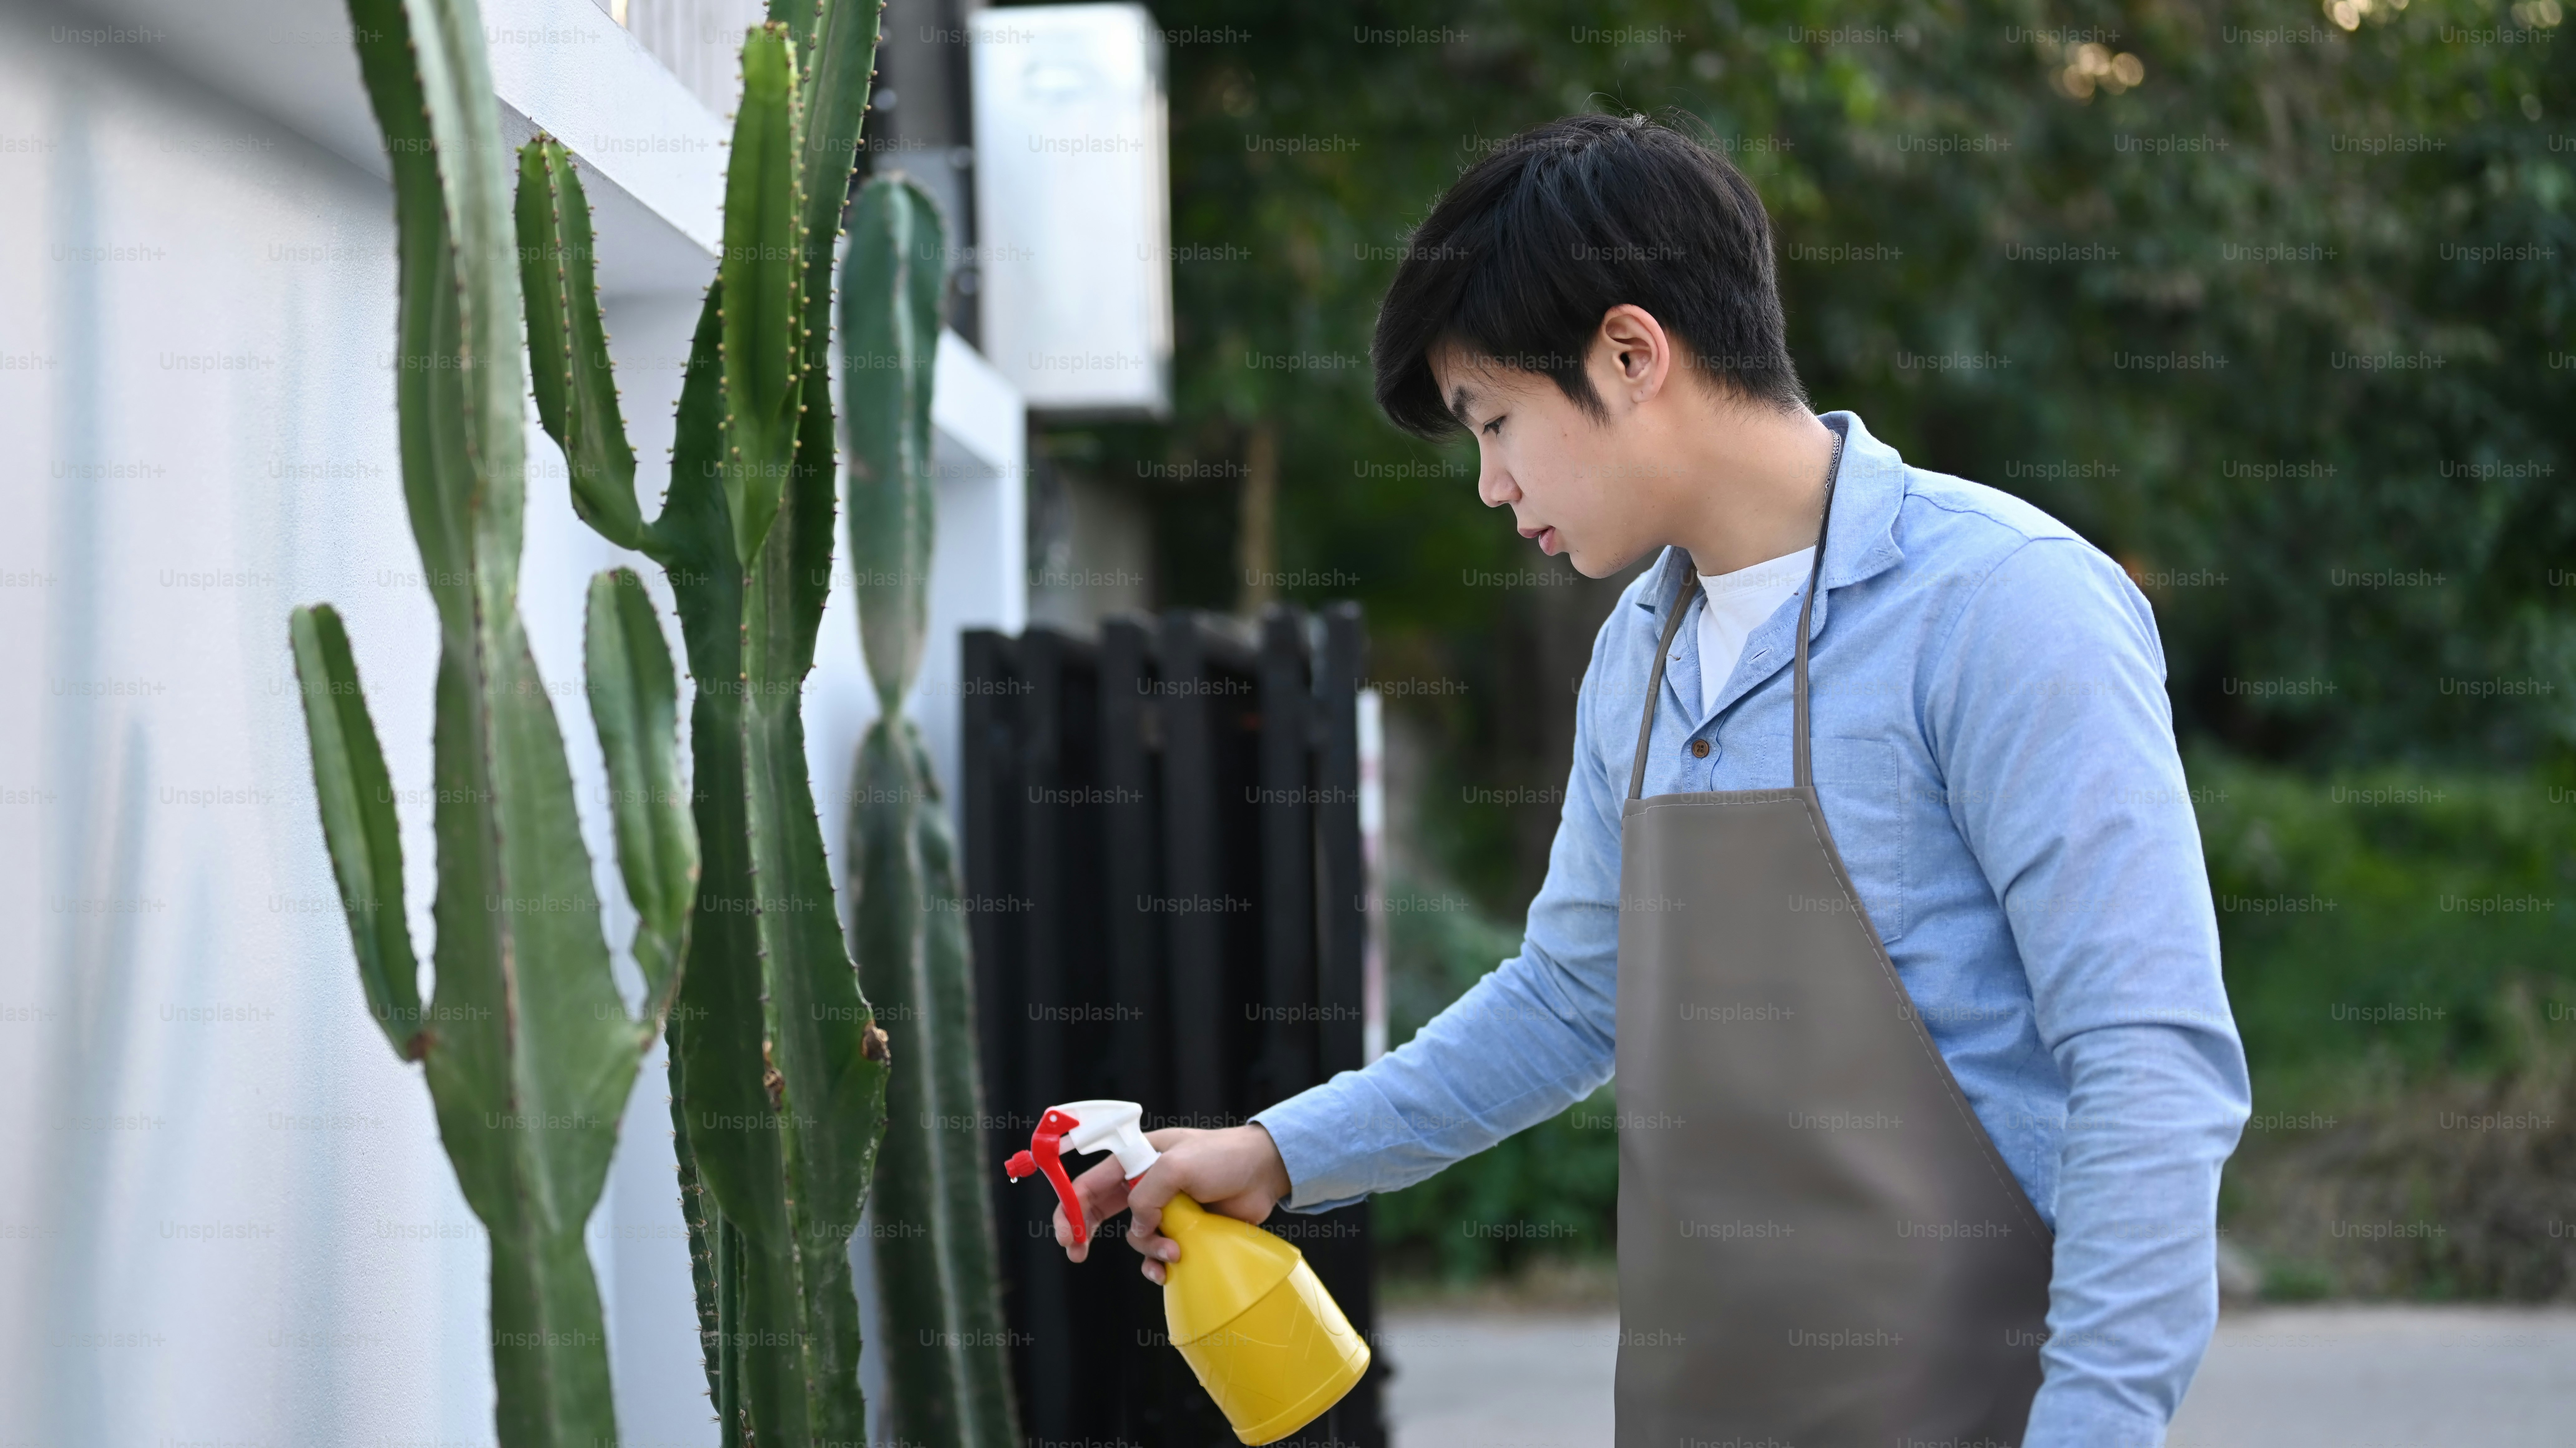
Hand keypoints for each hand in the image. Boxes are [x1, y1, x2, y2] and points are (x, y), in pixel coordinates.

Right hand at [1052, 1123, 1292, 1284]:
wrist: (1265, 1173)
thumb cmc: (1224, 1157)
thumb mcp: (1178, 1166)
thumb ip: (1147, 1195)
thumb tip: (1139, 1226)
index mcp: (1137, 1159)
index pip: (1091, 1183)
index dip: (1072, 1208)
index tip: (1068, 1236)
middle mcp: (1146, 1184)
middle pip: (1101, 1211)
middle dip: (1086, 1233)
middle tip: (1077, 1254)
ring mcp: (1165, 1208)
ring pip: (1135, 1238)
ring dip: (1148, 1250)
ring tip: (1174, 1251)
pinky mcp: (1183, 1229)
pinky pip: (1158, 1254)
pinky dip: (1159, 1265)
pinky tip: (1171, 1268)